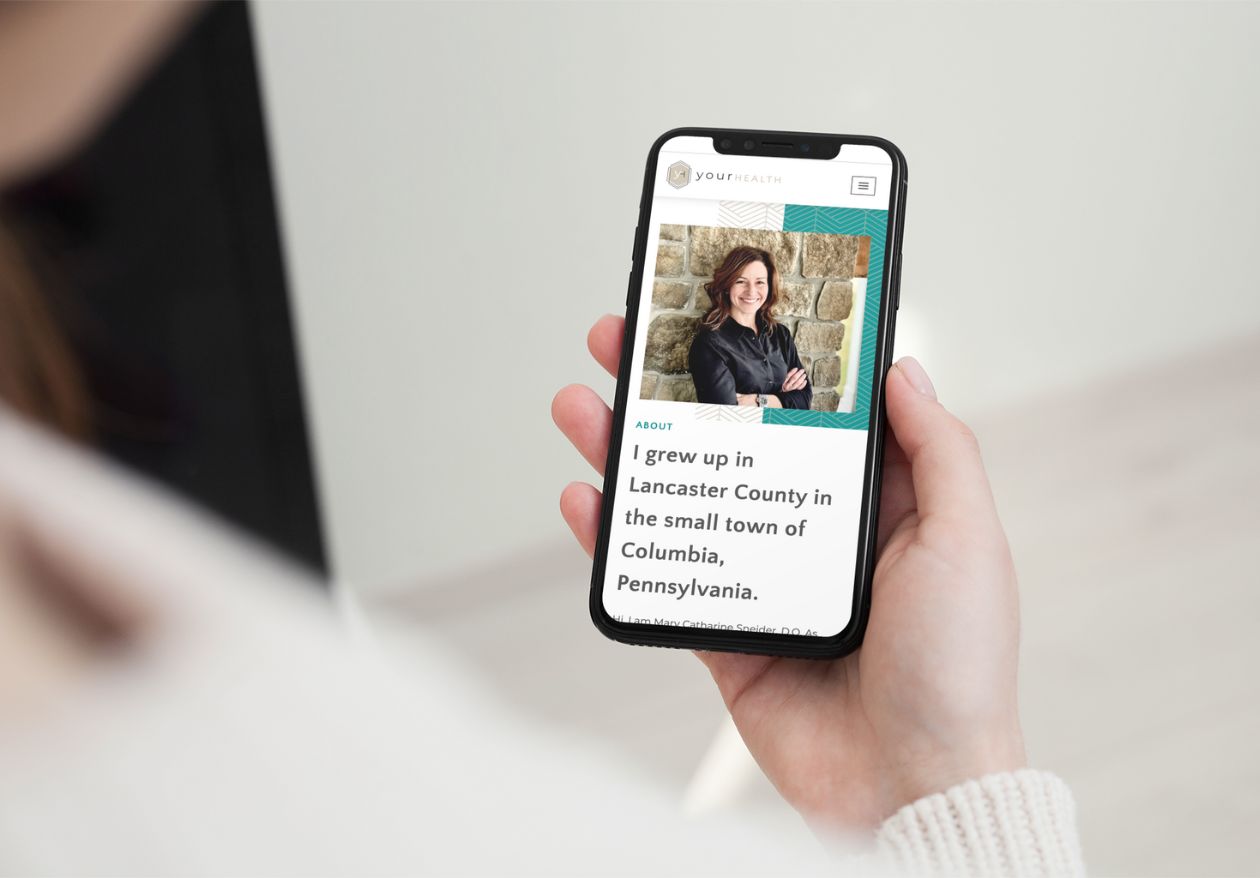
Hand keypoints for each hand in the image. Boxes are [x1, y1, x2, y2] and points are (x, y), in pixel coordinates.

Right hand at [552, 315, 1025, 830]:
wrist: (912, 784)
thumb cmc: (958, 667)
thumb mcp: (967, 538)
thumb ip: (937, 450)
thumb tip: (902, 369)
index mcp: (876, 505)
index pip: (808, 414)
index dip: (763, 362)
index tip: (723, 317)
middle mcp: (813, 535)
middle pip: (730, 446)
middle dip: (672, 393)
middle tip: (623, 343)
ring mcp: (764, 582)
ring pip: (685, 500)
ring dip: (628, 451)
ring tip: (584, 403)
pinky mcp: (725, 635)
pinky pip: (665, 577)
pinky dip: (616, 542)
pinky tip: (587, 499)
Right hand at [781, 367, 807, 392]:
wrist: (782, 395)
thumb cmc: (782, 387)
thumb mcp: (782, 381)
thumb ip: (786, 377)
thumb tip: (794, 370)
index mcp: (782, 383)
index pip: (788, 376)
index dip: (792, 371)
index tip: (796, 368)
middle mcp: (786, 386)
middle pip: (794, 378)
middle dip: (799, 373)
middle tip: (802, 370)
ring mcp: (791, 390)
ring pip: (797, 383)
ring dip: (802, 378)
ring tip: (804, 375)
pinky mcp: (794, 392)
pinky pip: (800, 388)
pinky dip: (803, 384)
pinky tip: (805, 381)